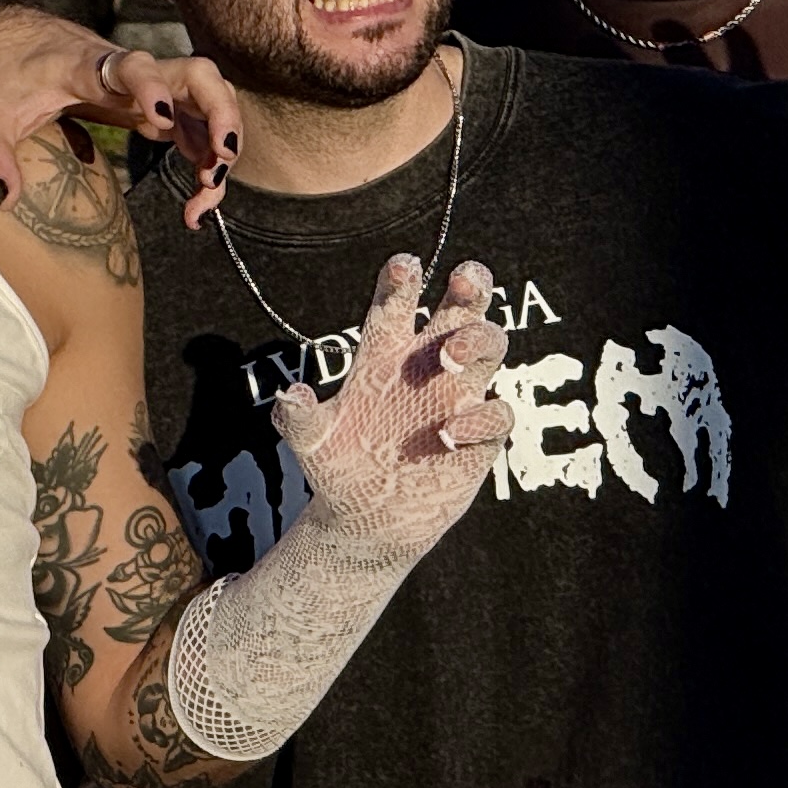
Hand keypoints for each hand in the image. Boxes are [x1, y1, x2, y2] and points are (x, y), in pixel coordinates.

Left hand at [0, 15, 237, 227]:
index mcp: (94, 68)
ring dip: (222, 143)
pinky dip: (209, 160)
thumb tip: (5, 200)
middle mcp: (134, 72)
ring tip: (205, 195)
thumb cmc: (11, 76)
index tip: (159, 120)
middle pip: (199, 74)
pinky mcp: (160, 106)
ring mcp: (154, 87)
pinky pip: (200, 127)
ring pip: (211, 101)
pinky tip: (198, 200)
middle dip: (221, 113)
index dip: (153, 88)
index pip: (135, 67)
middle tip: (219, 161)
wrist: (21, 43)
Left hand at [269, 255, 513, 559]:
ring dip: (478, 339)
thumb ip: (299, 417)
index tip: (403, 266)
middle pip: (461, 307)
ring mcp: (459, 397)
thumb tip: (289, 394)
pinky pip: (497, 412)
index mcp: (385, 354)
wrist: (367, 520)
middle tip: (462, 280)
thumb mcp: (311, 442)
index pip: (398, 303)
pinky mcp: (480, 436)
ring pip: (491, 344)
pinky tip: (450, 433)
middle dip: (471, 283)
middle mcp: (428, 365)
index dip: (402, 279)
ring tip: (449, 357)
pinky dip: (481, 417)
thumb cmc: (337, 469)